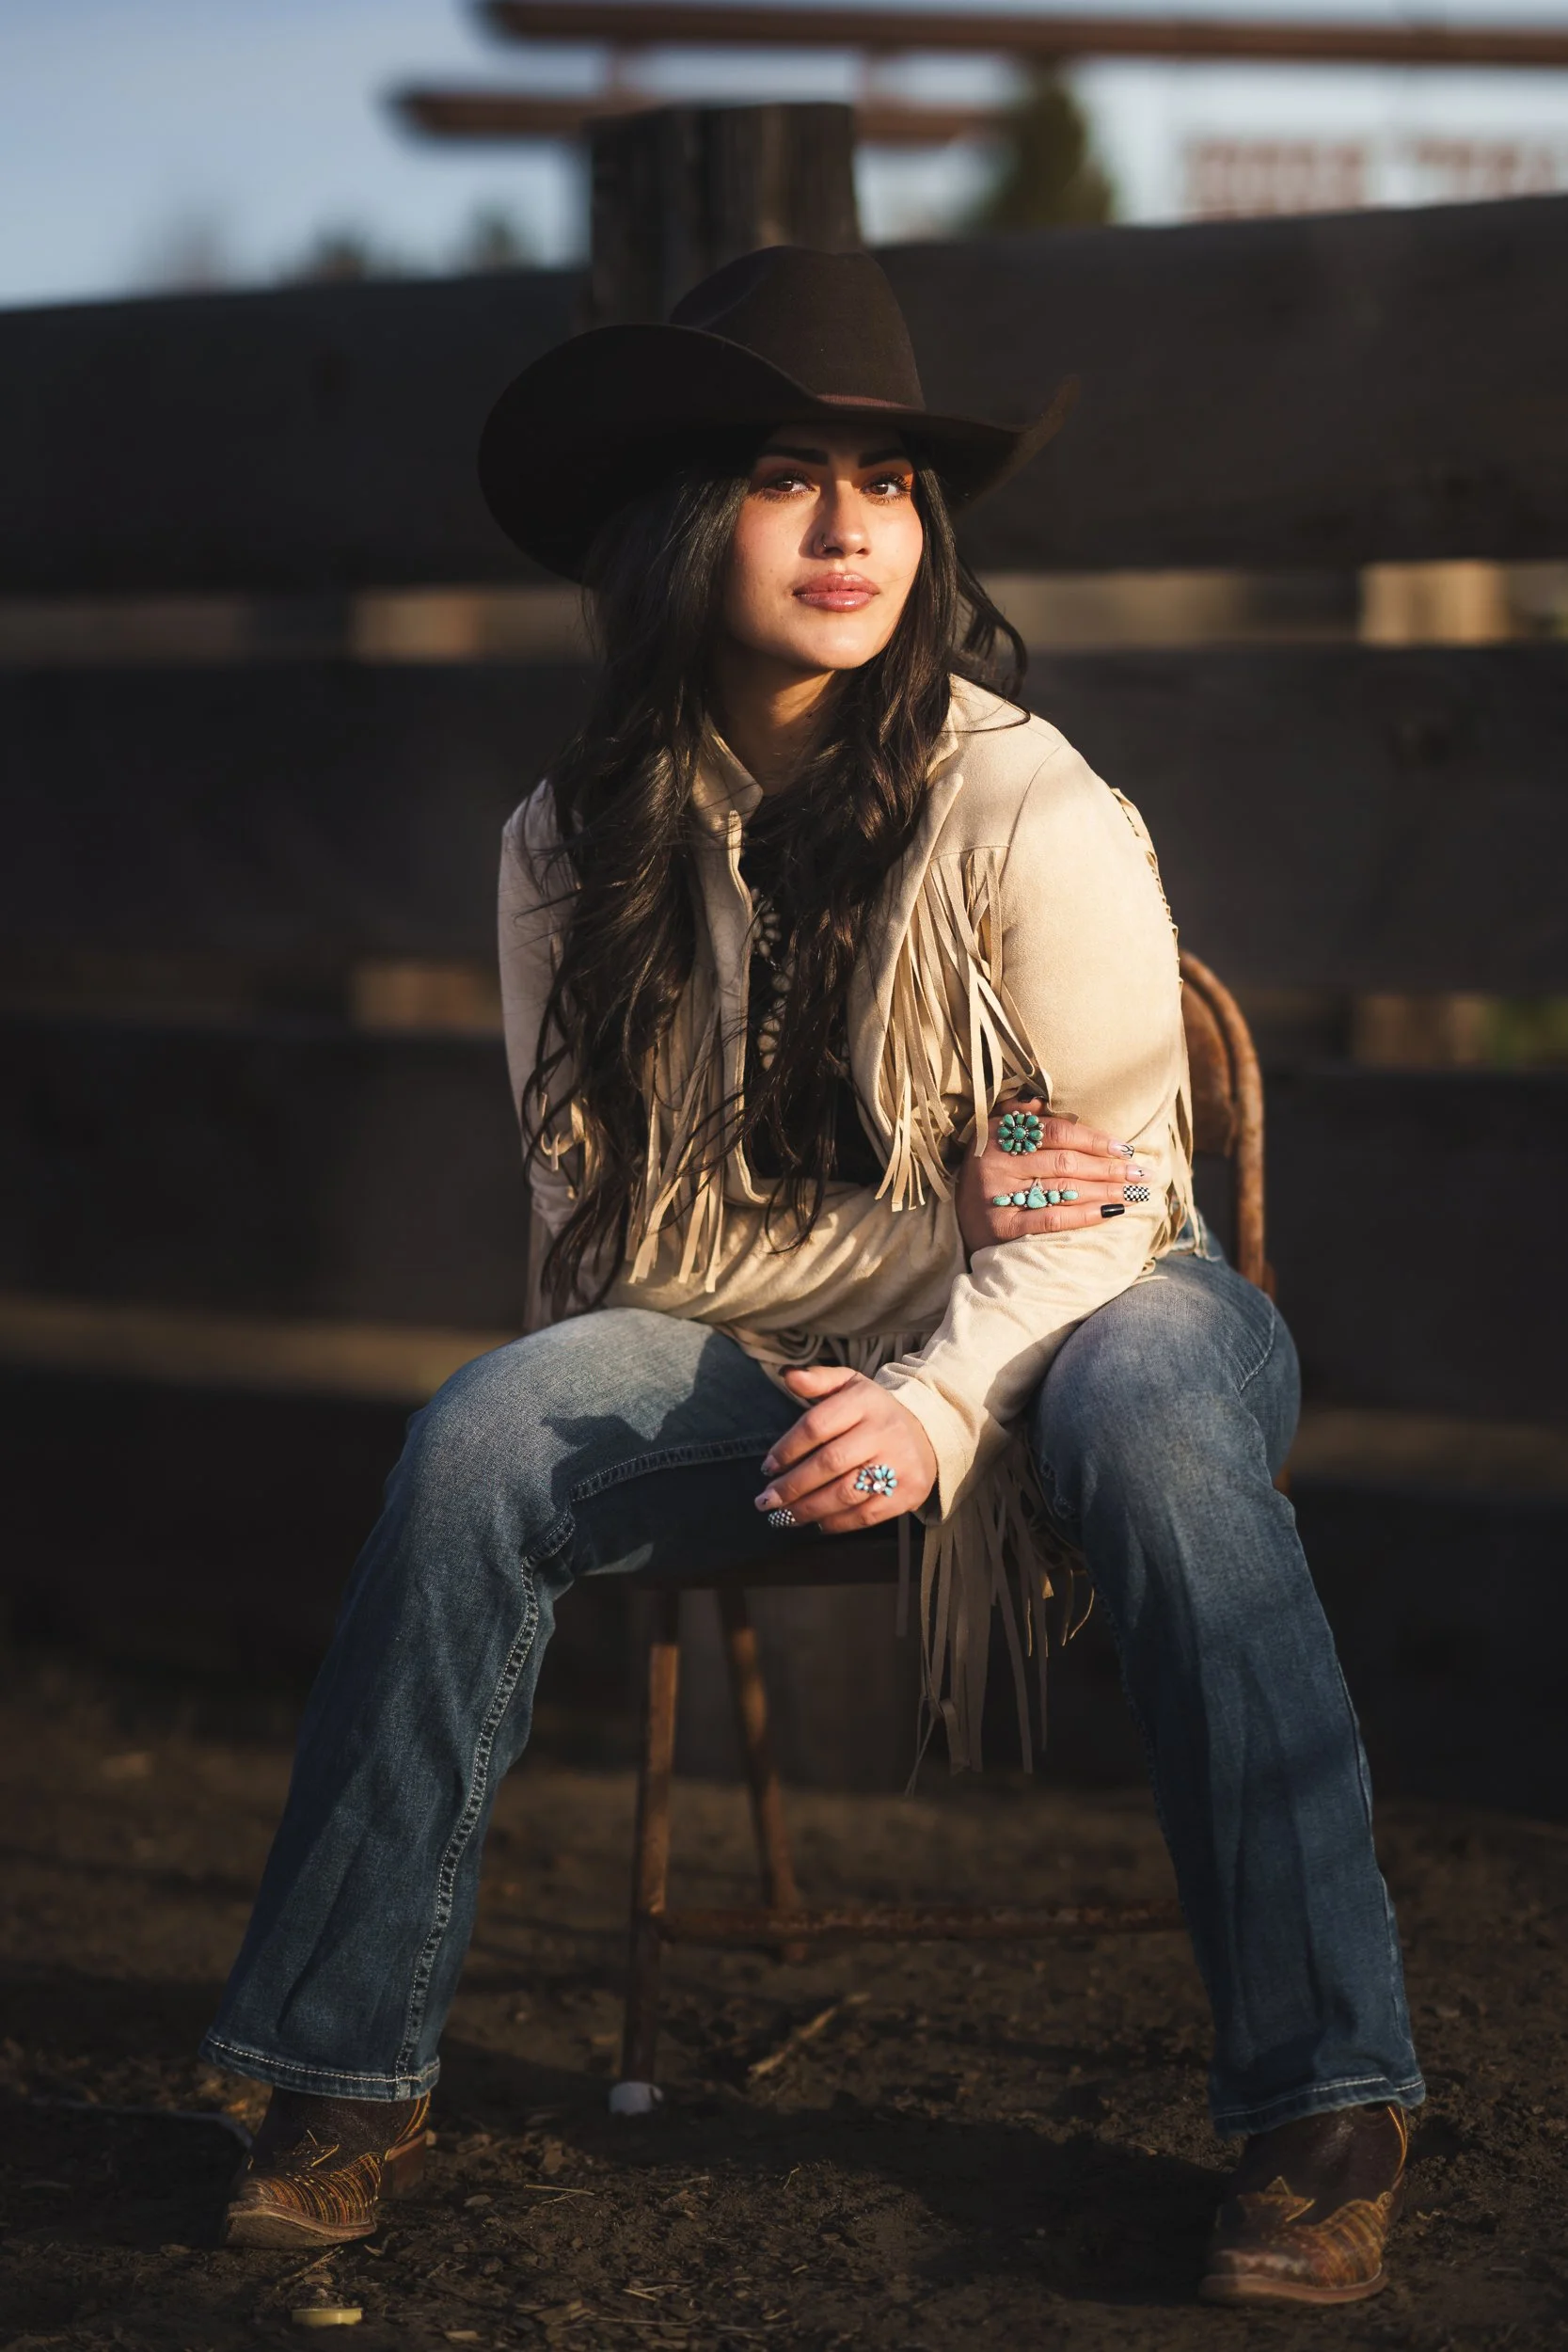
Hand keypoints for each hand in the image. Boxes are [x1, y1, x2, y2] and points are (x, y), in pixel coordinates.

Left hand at [754, 1364, 936, 1532]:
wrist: (930, 1432)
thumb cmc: (875, 1411)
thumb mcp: (850, 1384)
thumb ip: (817, 1380)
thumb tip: (788, 1376)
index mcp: (865, 1401)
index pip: (817, 1425)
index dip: (787, 1449)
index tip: (768, 1467)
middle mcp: (884, 1431)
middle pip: (829, 1463)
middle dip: (792, 1486)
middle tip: (766, 1500)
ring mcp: (899, 1464)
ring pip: (845, 1493)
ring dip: (809, 1509)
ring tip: (784, 1516)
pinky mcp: (908, 1492)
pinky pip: (866, 1515)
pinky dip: (837, 1523)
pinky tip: (818, 1522)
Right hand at [955, 1096, 1144, 1259]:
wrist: (960, 1224)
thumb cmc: (989, 1176)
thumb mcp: (994, 1138)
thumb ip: (1016, 1114)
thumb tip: (1039, 1100)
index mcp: (998, 1135)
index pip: (1056, 1132)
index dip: (1094, 1139)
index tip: (1125, 1147)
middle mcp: (996, 1162)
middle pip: (1065, 1161)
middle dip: (1108, 1168)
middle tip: (1140, 1174)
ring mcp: (997, 1195)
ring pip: (1063, 1188)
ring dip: (1104, 1191)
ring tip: (1133, 1193)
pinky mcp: (1002, 1226)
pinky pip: (1052, 1218)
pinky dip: (1085, 1215)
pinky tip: (1110, 1212)